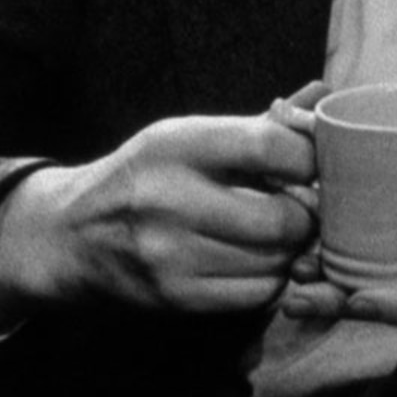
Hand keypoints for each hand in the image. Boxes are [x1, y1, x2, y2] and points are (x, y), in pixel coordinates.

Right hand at [0, 98, 316, 327]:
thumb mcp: (190, 135)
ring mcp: (169, 256)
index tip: (317, 165)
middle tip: (309, 208)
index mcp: (179, 144)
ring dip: (291, 251)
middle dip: (308, 215)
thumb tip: (325, 97)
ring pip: (273, 262)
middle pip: (280, 219)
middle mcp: (170, 199)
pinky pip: (253, 296)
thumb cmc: (147, 175)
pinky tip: (258, 262)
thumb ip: (260, 125)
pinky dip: (269, 279)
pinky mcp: (172, 299)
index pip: (271, 147)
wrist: (71, 235)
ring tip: (283, 233)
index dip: (310, 159)